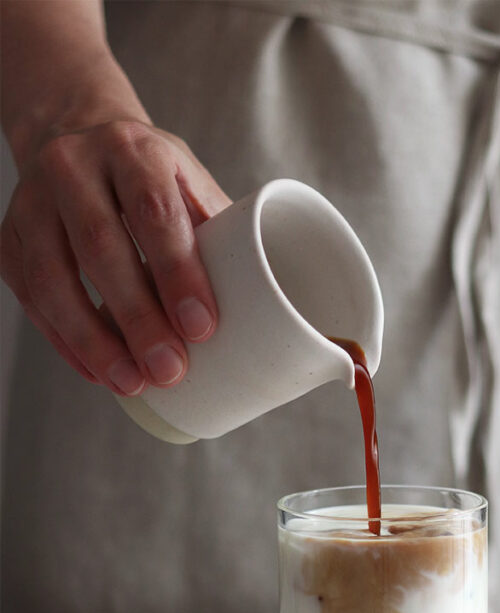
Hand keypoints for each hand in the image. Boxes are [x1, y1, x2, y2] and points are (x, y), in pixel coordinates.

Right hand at [1, 119, 230, 394]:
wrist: (77, 134)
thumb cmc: (151, 175)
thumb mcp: (189, 182)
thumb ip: (219, 235)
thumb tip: (265, 307)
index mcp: (133, 149)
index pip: (154, 211)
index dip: (178, 273)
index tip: (202, 328)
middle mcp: (74, 166)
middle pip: (100, 247)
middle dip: (137, 318)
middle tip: (169, 370)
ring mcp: (32, 201)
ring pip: (52, 277)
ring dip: (92, 340)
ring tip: (131, 383)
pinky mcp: (8, 236)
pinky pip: (30, 297)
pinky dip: (64, 341)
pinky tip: (97, 372)